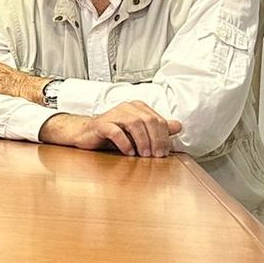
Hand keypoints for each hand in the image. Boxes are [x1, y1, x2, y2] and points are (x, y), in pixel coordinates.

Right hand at [43, 102, 182, 156]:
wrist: (86, 134)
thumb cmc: (113, 133)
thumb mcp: (138, 131)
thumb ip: (157, 128)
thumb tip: (178, 126)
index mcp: (138, 107)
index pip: (158, 119)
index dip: (164, 136)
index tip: (164, 151)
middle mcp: (127, 107)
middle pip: (148, 120)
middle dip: (155, 140)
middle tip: (156, 155)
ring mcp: (113, 114)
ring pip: (134, 124)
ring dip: (142, 142)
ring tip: (143, 155)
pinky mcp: (101, 124)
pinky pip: (116, 132)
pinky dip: (125, 143)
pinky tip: (128, 152)